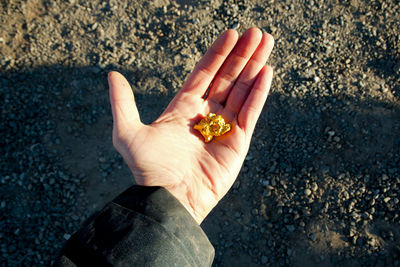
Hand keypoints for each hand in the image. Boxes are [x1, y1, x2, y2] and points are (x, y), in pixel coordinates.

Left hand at [108, 28, 273, 223]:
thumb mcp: (127, 133)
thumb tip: (112, 74)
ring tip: (266, 42)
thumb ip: (123, 103)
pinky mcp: (238, 142)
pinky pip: (251, 111)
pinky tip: (267, 71)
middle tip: (255, 31)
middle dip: (241, 54)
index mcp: (183, 107)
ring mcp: (224, 127)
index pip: (205, 73)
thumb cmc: (149, 170)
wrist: (169, 199)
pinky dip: (259, 92)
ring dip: (255, 66)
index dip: (218, 53)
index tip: (231, 33)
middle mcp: (206, 114)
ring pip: (242, 89)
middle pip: (227, 76)